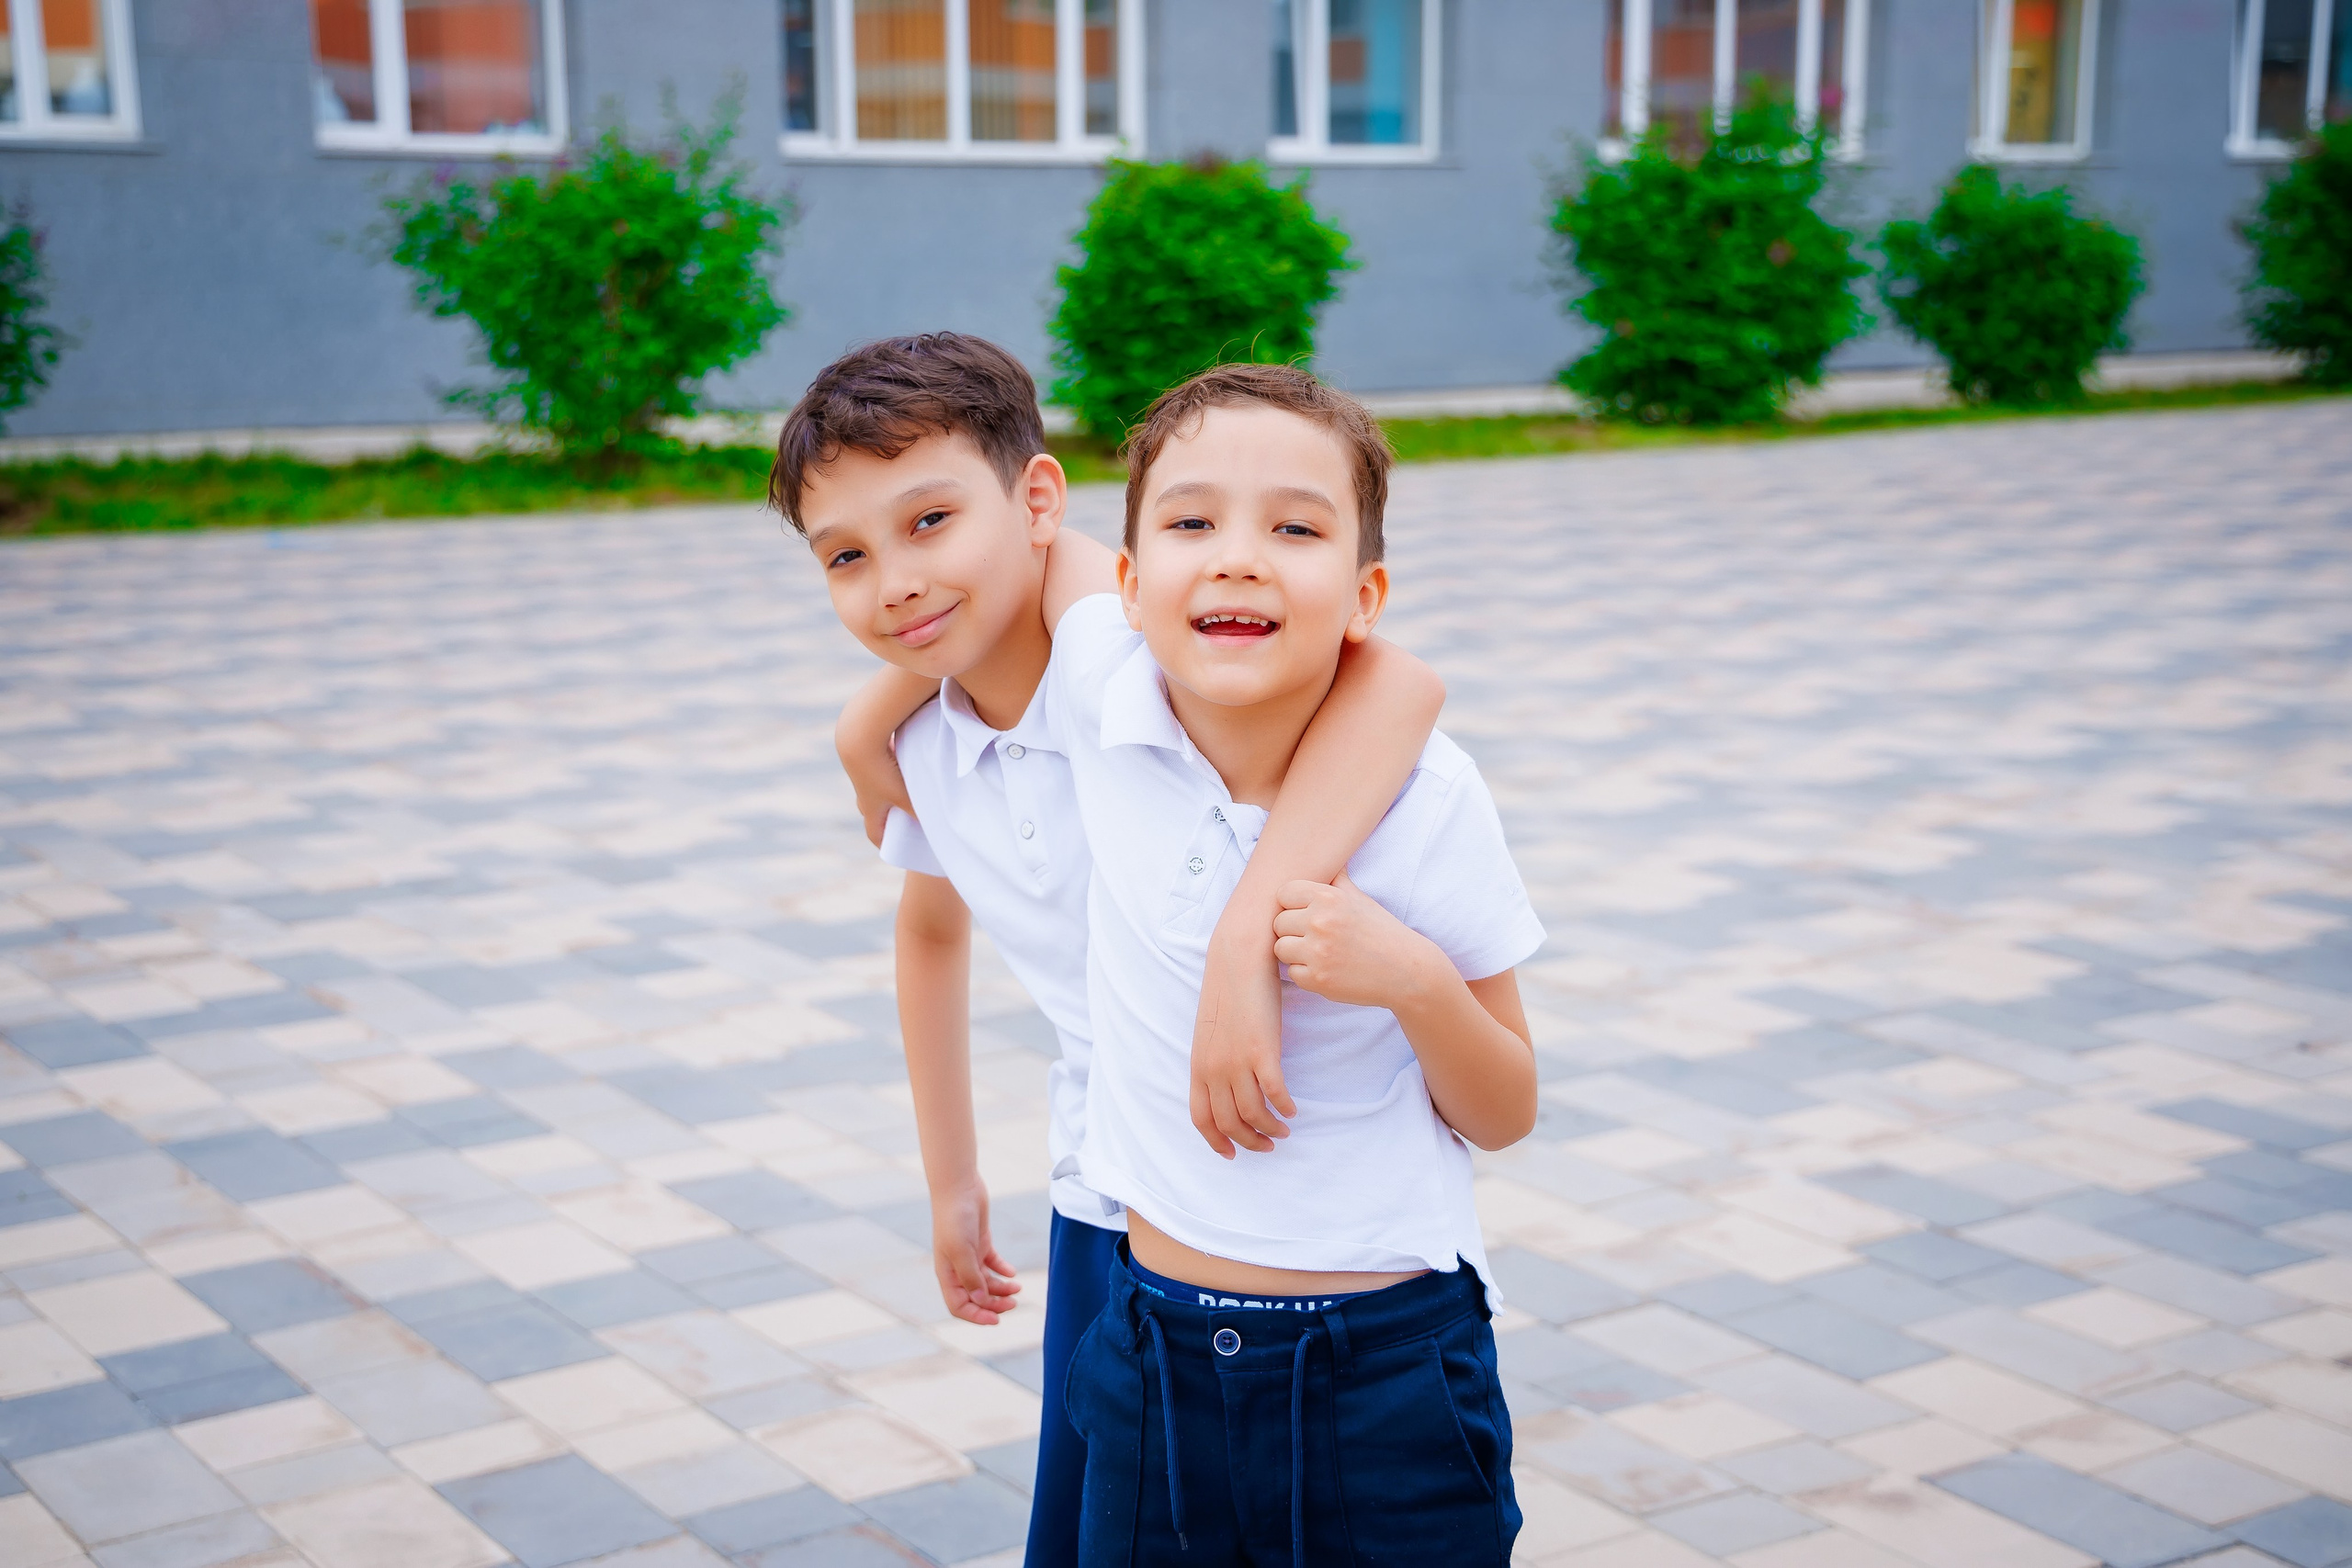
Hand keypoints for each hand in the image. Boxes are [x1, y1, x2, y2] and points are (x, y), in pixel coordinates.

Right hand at [839, 731, 914, 848]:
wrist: (860, 739)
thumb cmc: (880, 772)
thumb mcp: (903, 795)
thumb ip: (916, 809)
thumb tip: (931, 822)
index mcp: (869, 808)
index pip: (874, 833)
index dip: (885, 843)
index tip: (896, 849)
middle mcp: (865, 794)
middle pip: (878, 812)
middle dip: (892, 819)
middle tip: (907, 822)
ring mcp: (866, 776)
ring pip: (882, 790)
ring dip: (894, 793)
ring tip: (912, 793)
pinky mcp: (872, 759)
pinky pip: (885, 770)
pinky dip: (896, 772)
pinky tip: (909, 766)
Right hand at [930, 1180, 1019, 1324]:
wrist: (959, 1187)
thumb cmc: (955, 1218)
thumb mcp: (962, 1251)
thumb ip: (971, 1277)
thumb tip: (981, 1301)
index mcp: (947, 1274)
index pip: (959, 1306)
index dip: (977, 1316)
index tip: (997, 1319)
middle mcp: (957, 1268)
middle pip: (975, 1297)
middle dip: (994, 1304)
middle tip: (1014, 1304)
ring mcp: (969, 1255)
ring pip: (986, 1282)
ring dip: (1001, 1289)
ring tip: (1018, 1288)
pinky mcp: (980, 1242)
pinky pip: (992, 1263)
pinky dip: (1002, 1270)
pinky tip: (1012, 1272)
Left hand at [1190, 906, 1294, 1158]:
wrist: (1239, 954)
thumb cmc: (1228, 987)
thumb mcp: (1212, 1029)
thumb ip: (1216, 1058)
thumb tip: (1226, 1081)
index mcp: (1198, 1064)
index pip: (1201, 1117)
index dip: (1217, 1141)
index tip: (1232, 1153)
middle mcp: (1213, 1068)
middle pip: (1228, 1123)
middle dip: (1249, 1142)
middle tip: (1267, 1145)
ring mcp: (1236, 1061)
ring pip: (1252, 1115)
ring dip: (1269, 1130)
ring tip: (1283, 1130)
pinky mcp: (1262, 1051)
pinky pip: (1275, 1094)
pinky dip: (1284, 1108)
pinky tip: (1292, 1109)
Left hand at [1273, 872, 1442, 1011]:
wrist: (1405, 969)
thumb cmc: (1380, 931)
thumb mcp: (1359, 898)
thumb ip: (1335, 879)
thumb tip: (1321, 854)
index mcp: (1328, 898)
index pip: (1283, 893)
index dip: (1292, 904)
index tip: (1304, 913)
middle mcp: (1320, 923)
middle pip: (1278, 923)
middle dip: (1292, 930)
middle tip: (1314, 936)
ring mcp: (1317, 953)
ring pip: (1280, 949)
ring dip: (1295, 953)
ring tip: (1318, 952)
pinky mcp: (1317, 979)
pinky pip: (1292, 973)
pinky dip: (1305, 973)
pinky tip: (1326, 969)